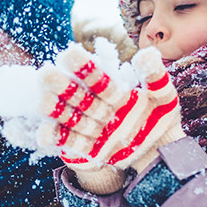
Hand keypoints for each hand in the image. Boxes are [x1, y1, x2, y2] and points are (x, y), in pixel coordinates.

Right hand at [39, 45, 185, 177]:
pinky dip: (56, 137)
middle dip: (62, 86)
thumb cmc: (163, 120)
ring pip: (69, 116)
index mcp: (113, 91)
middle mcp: (98, 106)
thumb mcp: (164, 97)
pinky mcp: (88, 148)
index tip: (70, 54)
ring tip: (42, 100)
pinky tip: (44, 132)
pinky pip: (70, 141)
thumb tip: (146, 53)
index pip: (97, 78)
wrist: (162, 153)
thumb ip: (155, 76)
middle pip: (77, 95)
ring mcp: (92, 127)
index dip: (84, 67)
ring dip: (55, 109)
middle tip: (46, 74)